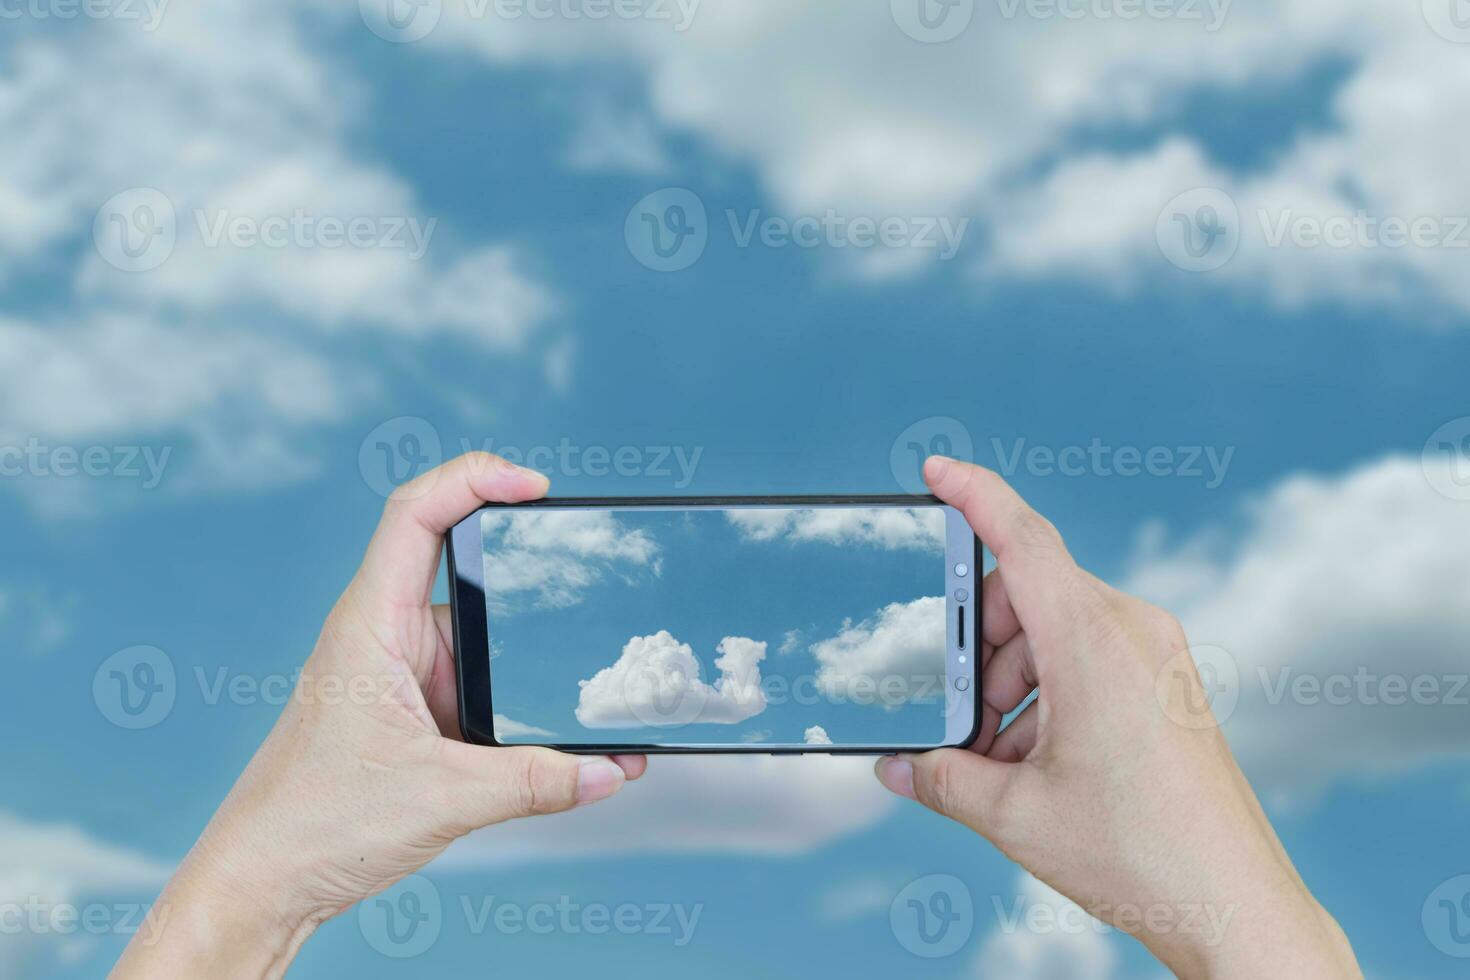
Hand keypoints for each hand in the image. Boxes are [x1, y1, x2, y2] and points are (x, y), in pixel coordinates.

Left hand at [113, 452, 645, 978]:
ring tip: (590, 690)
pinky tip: (562, 741)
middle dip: (533, 581)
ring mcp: (403, 675)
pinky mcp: (416, 713)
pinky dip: (523, 708)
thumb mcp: (443, 798)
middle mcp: (387, 637)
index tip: (536, 487)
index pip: (416, 514)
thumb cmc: (314, 824)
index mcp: (372, 625)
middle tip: (591, 587)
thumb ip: (535, 782)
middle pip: (467, 572)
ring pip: (485, 641)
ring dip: (533, 663)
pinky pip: (481, 690)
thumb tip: (609, 770)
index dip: (474, 479)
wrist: (265, 882)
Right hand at [874, 457, 1358, 978]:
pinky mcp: (1168, 681)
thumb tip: (896, 766)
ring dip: (1011, 677)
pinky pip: (1092, 656)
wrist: (1233, 902)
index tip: (936, 470)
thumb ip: (940, 777)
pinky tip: (1031, 759)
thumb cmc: (1136, 852)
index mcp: (1092, 640)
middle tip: (952, 709)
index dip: (973, 495)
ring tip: (994, 756)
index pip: (1023, 538)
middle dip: (977, 643)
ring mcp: (1157, 653)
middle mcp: (1132, 629)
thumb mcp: (1013, 813)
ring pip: (1056, 630)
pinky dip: (1049, 691)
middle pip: (1027, 595)